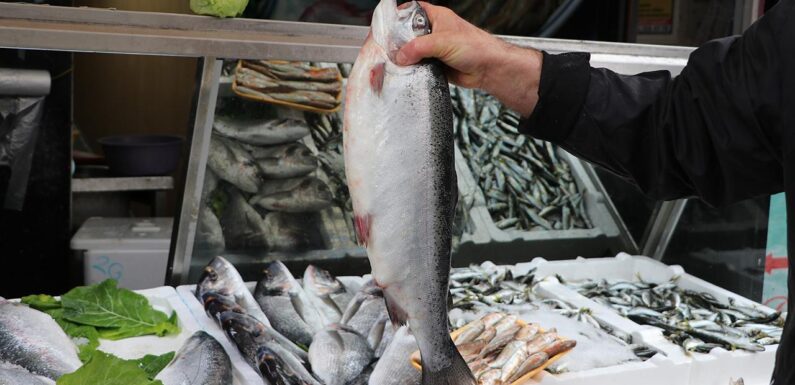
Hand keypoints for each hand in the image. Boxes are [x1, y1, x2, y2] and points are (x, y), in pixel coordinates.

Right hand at [396, 2, 542, 116]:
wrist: (489, 69)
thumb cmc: (476, 47)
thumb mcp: (442, 42)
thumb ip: (418, 48)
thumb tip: (400, 56)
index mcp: (437, 17)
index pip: (413, 11)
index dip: (400, 16)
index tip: (387, 26)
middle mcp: (435, 32)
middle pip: (409, 35)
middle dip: (400, 43)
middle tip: (391, 50)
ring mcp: (435, 49)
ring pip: (413, 53)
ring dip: (407, 59)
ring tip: (399, 63)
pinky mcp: (436, 65)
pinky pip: (419, 66)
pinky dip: (414, 70)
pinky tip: (410, 73)